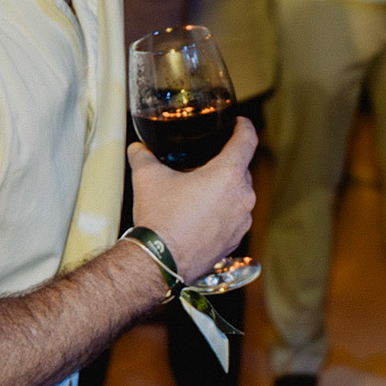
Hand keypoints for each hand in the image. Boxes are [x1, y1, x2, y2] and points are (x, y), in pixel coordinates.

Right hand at [128, 118, 257, 284]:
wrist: (158, 262)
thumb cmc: (159, 218)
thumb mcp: (147, 177)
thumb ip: (143, 156)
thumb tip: (137, 148)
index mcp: (228, 174)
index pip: (247, 140)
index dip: (244, 127)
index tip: (240, 123)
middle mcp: (242, 196)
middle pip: (241, 169)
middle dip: (225, 164)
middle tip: (205, 164)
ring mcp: (242, 221)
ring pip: (238, 195)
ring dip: (224, 191)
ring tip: (200, 193)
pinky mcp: (235, 241)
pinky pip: (234, 218)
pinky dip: (222, 213)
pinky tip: (201, 216)